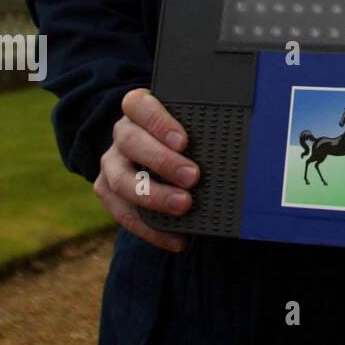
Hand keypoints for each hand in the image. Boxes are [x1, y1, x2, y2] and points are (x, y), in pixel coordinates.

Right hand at [94, 88, 199, 252]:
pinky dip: (150, 229)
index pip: (139, 105)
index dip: (158, 122)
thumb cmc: (181, 133)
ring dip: (154, 196)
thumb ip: (202, 126)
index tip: (184, 141)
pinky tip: (176, 239)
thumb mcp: (188, 123)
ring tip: (184, 206)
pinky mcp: (107, 190)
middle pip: (132, 142)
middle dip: (162, 161)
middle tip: (193, 177)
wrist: (155, 150)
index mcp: (138, 108)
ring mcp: (111, 162)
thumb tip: (237, 141)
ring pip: (121, 180)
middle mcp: (121, 133)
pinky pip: (122, 213)